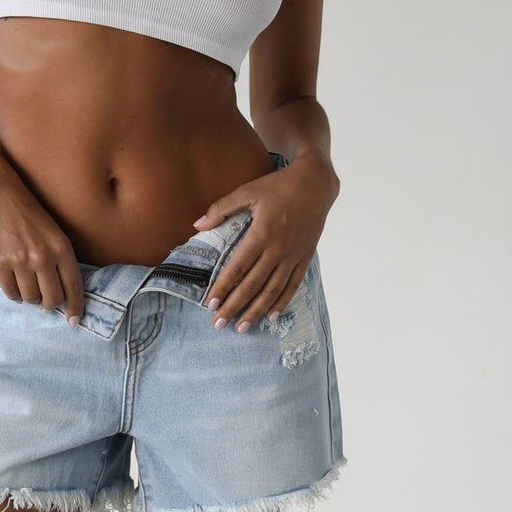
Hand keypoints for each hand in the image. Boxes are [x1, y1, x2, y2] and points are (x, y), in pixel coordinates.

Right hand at [0, 171, 85, 324]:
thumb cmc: (27, 210)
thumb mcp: (53, 231)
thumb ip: (58, 258)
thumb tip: (59, 291)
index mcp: (61, 247)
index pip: (74, 286)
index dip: (75, 307)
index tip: (73, 320)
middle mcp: (43, 256)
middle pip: (52, 299)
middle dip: (50, 304)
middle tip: (45, 300)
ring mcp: (20, 261)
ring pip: (30, 298)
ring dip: (30, 298)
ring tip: (27, 286)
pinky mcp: (0, 262)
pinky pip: (10, 292)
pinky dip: (14, 294)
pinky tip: (14, 284)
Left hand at [191, 151, 337, 331]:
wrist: (315, 183)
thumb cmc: (278, 186)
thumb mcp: (247, 191)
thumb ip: (221, 208)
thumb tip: (196, 226)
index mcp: (261, 233)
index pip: (237, 267)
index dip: (223, 287)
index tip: (211, 304)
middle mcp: (278, 249)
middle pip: (252, 285)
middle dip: (234, 307)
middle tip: (219, 324)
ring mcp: (293, 255)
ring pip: (272, 290)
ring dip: (256, 311)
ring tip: (242, 328)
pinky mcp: (305, 257)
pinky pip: (293, 285)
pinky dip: (282, 302)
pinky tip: (271, 316)